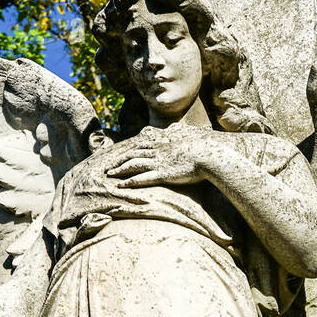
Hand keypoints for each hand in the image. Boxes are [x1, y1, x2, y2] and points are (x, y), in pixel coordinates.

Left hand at [103, 125, 226, 187]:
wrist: (208, 154)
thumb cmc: (203, 149)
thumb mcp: (189, 139)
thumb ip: (180, 137)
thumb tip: (177, 131)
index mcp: (164, 144)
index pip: (141, 146)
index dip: (128, 150)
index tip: (119, 155)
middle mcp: (158, 152)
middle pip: (132, 154)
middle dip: (118, 160)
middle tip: (107, 165)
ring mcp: (159, 162)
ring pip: (133, 165)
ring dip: (119, 170)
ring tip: (109, 175)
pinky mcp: (163, 174)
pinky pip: (142, 178)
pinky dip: (130, 182)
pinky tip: (122, 186)